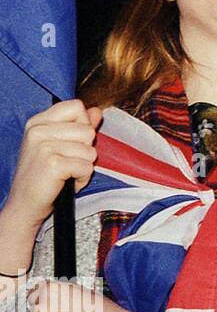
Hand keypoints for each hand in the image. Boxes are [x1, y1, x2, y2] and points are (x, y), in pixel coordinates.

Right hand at [1, 99, 102, 236]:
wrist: (25, 205)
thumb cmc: (45, 176)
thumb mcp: (60, 146)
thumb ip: (80, 126)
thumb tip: (97, 110)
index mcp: (38, 122)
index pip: (76, 106)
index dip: (83, 125)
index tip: (71, 142)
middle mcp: (37, 131)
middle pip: (87, 129)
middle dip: (85, 149)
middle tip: (67, 162)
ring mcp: (43, 146)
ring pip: (90, 149)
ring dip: (84, 165)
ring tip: (66, 172)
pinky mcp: (52, 164)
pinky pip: (87, 166)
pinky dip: (82, 178)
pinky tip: (66, 181)